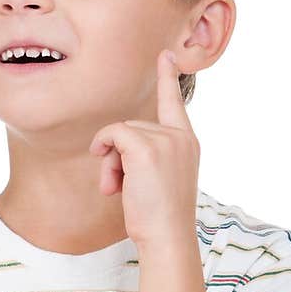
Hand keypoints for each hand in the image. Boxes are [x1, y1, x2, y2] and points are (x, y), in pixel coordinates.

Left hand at [87, 49, 199, 249]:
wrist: (167, 237)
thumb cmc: (159, 217)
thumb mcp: (159, 179)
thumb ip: (148, 155)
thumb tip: (113, 144)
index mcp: (187, 143)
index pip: (175, 103)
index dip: (168, 78)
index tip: (165, 54)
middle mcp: (180, 137)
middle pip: (133, 125)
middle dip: (117, 155)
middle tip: (118, 185)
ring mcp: (166, 140)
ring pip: (120, 132)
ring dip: (110, 161)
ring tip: (116, 189)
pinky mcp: (147, 148)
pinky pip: (113, 135)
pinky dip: (104, 152)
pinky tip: (110, 182)